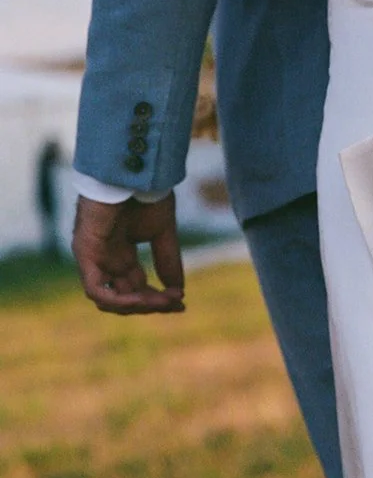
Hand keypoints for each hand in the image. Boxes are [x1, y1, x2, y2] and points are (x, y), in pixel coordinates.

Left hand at [73, 193, 185, 315]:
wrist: (131, 172)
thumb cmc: (144, 194)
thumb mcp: (162, 233)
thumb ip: (167, 260)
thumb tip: (178, 290)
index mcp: (121, 255)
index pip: (136, 288)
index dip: (157, 300)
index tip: (181, 302)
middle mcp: (106, 259)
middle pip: (125, 297)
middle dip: (152, 304)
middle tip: (176, 302)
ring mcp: (93, 257)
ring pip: (110, 300)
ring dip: (138, 305)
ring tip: (163, 301)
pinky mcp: (85, 253)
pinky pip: (97, 289)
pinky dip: (120, 299)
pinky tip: (143, 298)